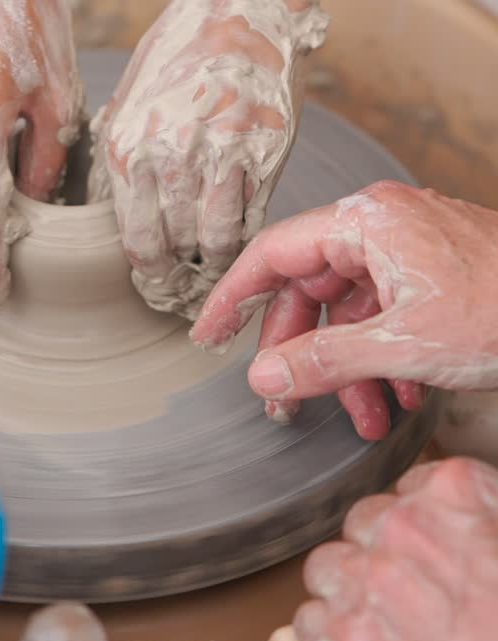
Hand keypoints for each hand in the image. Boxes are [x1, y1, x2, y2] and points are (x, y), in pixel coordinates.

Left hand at [90, 0, 327, 319]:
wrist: (242, 4)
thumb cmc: (182, 47)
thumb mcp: (131, 97)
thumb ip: (125, 154)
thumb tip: (120, 210)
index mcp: (126, 144)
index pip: (135, 240)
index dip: (148, 276)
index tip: (155, 290)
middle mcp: (169, 156)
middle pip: (174, 249)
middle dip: (179, 282)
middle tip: (186, 299)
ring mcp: (222, 157)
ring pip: (217, 244)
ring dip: (216, 268)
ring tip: (216, 276)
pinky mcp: (266, 153)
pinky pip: (254, 218)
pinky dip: (248, 240)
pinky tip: (245, 245)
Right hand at [192, 181, 497, 437]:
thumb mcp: (404, 346)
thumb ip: (326, 360)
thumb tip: (264, 375)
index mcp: (365, 222)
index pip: (274, 253)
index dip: (234, 298)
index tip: (206, 335)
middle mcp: (382, 224)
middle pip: (312, 287)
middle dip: (306, 353)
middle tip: (290, 402)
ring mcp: (410, 245)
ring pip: (352, 307)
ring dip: (352, 367)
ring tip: (368, 418)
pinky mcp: (435, 268)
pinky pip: (387, 311)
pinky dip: (386, 357)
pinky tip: (406, 399)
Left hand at [295, 457, 497, 640]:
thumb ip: (481, 510)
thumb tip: (465, 514)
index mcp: (451, 490)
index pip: (411, 488)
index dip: (420, 527)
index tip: (430, 551)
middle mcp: (401, 525)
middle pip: (365, 523)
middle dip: (381, 554)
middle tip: (411, 591)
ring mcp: (367, 576)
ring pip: (328, 565)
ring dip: (347, 589)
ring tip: (379, 620)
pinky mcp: (343, 634)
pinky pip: (311, 621)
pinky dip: (329, 638)